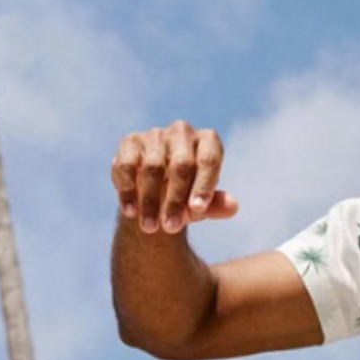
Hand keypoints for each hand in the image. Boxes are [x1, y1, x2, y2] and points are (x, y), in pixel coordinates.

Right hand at [110, 120, 237, 235]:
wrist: (155, 191)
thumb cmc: (186, 195)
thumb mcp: (201, 203)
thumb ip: (215, 205)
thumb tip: (232, 207)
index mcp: (207, 141)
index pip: (209, 159)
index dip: (204, 184)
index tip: (198, 210)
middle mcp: (183, 132)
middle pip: (182, 165)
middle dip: (176, 199)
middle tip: (172, 227)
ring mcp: (155, 134)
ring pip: (153, 167)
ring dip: (151, 200)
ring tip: (150, 227)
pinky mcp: (130, 141)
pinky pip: (128, 165)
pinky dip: (128, 190)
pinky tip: (130, 212)